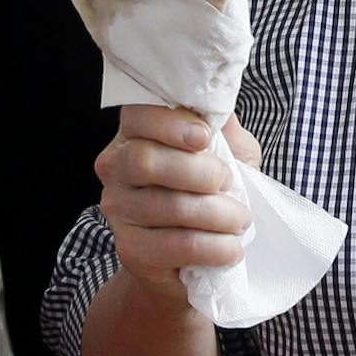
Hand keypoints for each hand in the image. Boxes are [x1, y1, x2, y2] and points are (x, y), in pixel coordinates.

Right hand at [96, 107, 263, 308]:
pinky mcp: (131, 250)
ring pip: (169, 205)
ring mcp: (118, 211)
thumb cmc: (210, 194)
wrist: (192, 261)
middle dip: (199, 171)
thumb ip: (223, 126)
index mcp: (134, 135)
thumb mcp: (227, 152)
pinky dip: (215, 247)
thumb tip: (222, 94)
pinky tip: (232, 248)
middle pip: (146, 160)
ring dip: (219, 214)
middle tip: (227, 183)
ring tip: (240, 220)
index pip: (137, 116)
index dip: (172, 123)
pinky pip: (178, 245)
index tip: (205, 137)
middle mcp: (116, 169)